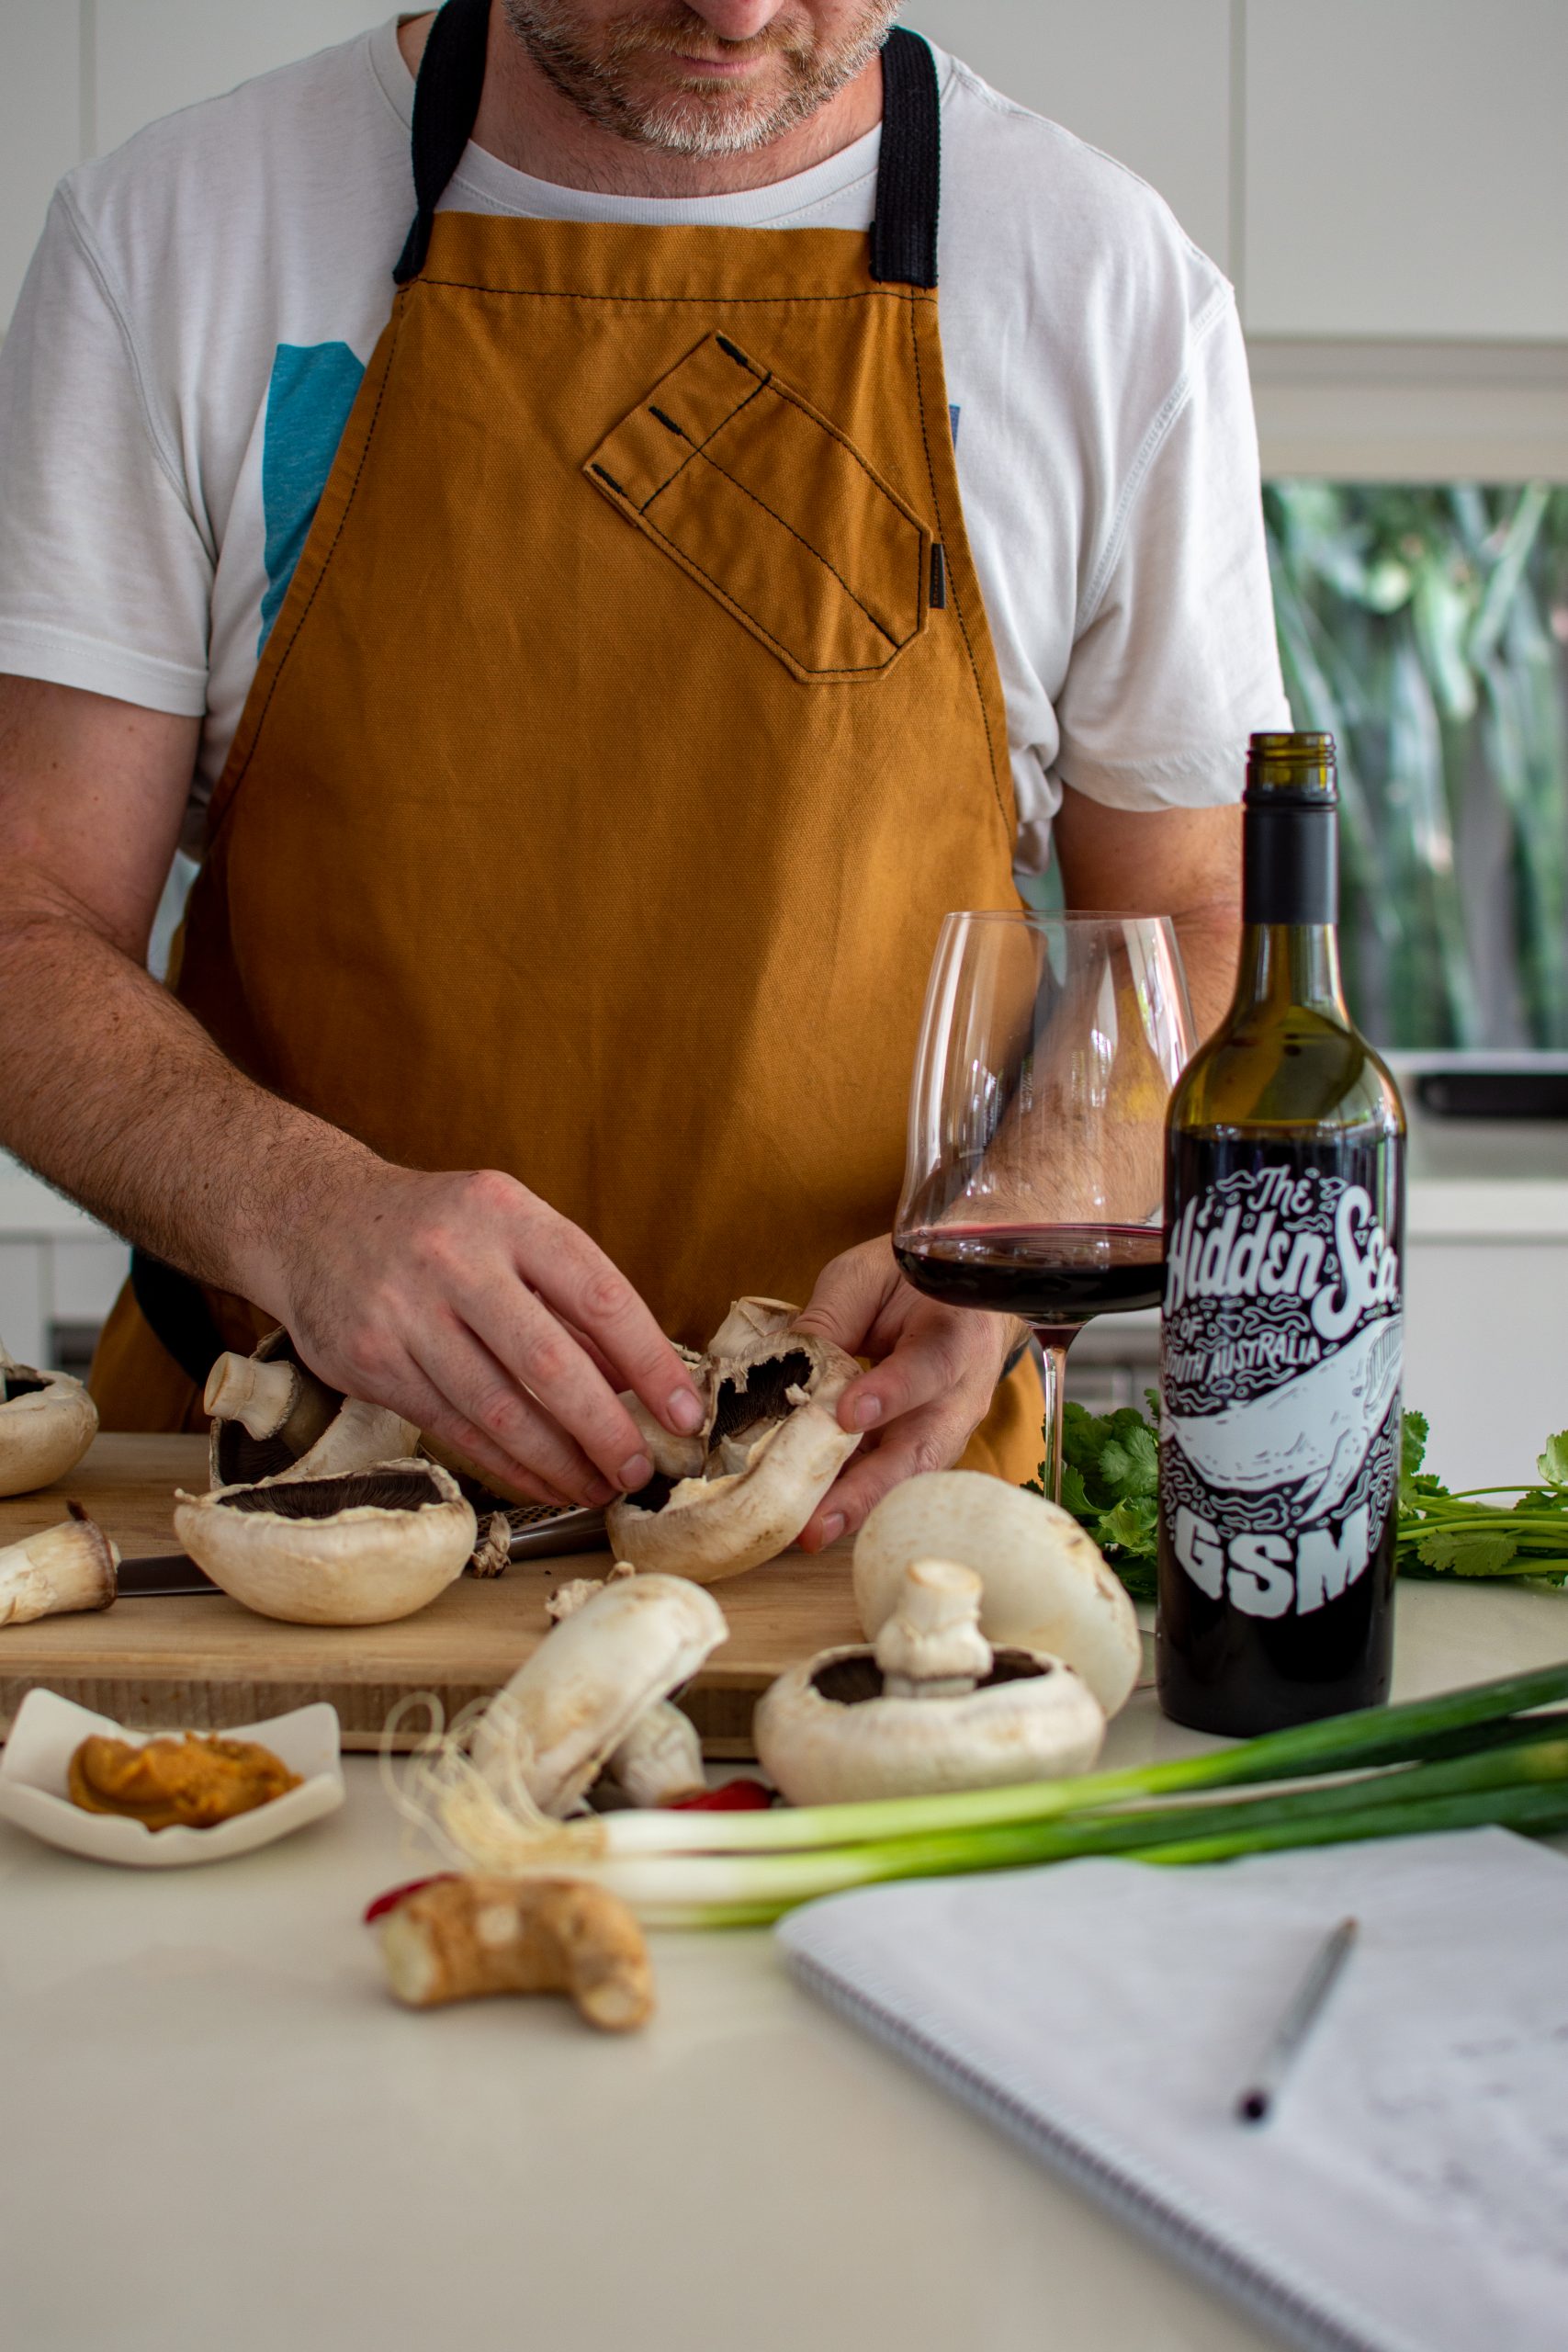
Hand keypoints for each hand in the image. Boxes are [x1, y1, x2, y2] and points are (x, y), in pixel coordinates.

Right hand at [251, 1158, 706, 1508]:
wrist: (312, 1219)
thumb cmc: (435, 1228)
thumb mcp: (508, 1229)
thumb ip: (570, 1296)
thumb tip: (642, 1380)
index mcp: (506, 1214)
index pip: (599, 1295)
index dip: (652, 1363)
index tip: (686, 1412)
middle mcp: (453, 1259)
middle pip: (548, 1362)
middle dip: (605, 1428)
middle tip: (640, 1468)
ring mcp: (404, 1312)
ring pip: (497, 1409)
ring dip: (558, 1461)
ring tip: (599, 1486)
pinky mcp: (371, 1361)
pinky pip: (454, 1429)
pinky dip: (507, 1465)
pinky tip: (544, 1481)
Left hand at [790, 1236, 1023, 1549]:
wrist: (960, 1295)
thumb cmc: (911, 1282)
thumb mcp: (866, 1277)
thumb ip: (831, 1318)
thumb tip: (785, 1364)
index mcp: (956, 1332)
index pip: (929, 1366)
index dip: (892, 1393)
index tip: (849, 1416)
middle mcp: (962, 1392)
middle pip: (923, 1450)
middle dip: (869, 1491)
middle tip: (819, 1523)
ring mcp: (947, 1429)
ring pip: (907, 1478)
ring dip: (856, 1508)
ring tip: (806, 1533)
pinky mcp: (923, 1449)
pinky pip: (890, 1478)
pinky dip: (851, 1499)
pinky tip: (809, 1515)